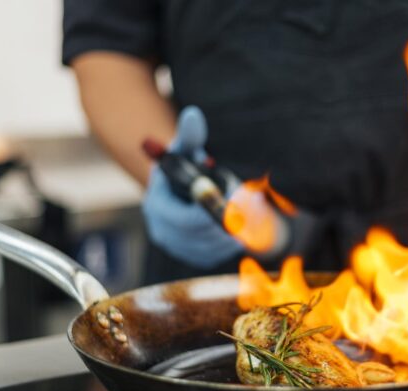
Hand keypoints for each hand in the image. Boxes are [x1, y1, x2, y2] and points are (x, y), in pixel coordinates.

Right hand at [142, 106, 242, 268]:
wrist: (180, 190)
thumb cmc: (184, 165)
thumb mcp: (185, 149)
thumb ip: (189, 136)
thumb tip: (193, 115)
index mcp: (156, 207)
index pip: (184, 219)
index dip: (210, 213)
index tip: (234, 203)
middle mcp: (163, 232)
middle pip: (200, 237)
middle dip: (226, 225)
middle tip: (250, 213)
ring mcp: (178, 248)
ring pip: (211, 248)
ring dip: (231, 235)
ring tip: (247, 217)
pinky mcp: (193, 257)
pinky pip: (216, 256)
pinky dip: (230, 244)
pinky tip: (239, 229)